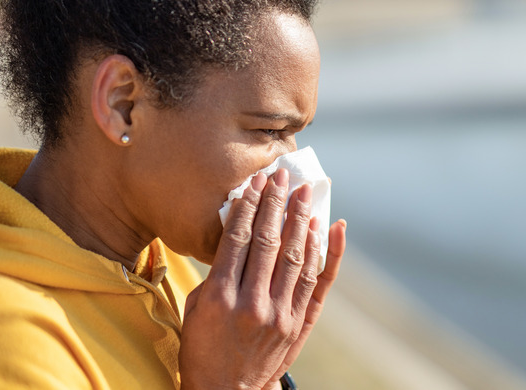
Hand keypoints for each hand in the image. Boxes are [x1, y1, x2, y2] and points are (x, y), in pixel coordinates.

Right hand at [179, 169, 346, 389]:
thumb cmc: (203, 347)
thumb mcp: (195, 308)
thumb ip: (216, 273)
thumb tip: (238, 236)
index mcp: (219, 297)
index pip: (238, 238)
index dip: (249, 206)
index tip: (256, 183)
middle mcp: (252, 303)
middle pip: (269, 241)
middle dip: (277, 204)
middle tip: (283, 177)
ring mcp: (280, 314)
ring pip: (296, 257)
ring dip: (302, 220)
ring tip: (306, 193)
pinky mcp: (298, 325)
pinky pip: (316, 283)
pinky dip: (326, 254)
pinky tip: (331, 230)